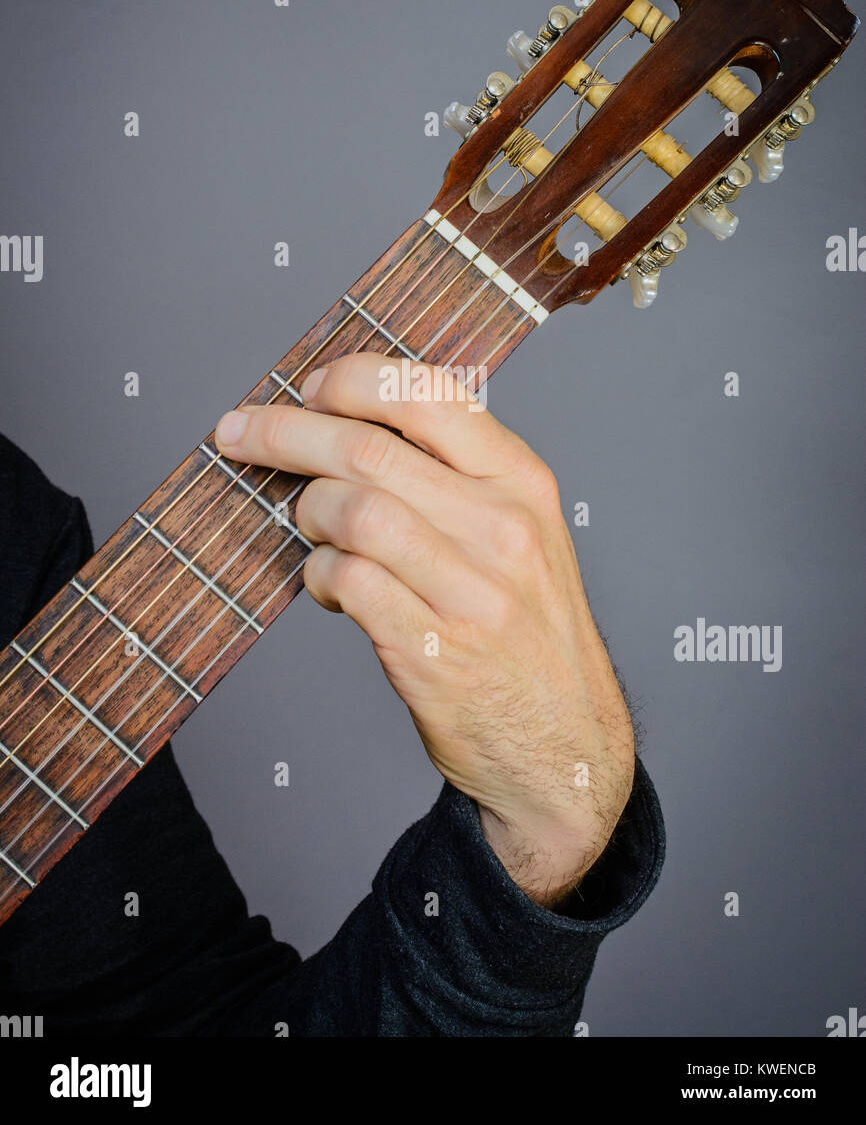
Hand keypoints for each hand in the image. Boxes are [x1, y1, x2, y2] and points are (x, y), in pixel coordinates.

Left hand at [215, 354, 634, 907]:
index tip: (309, 386)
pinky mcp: (431, 650)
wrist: (564, 745)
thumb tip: (352, 419)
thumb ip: (458, 473)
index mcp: (523, 481)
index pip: (428, 394)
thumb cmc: (527, 629)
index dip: (352, 379)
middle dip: (286, 431)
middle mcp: (502, 528)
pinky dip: (317, 576)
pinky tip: (326, 585)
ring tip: (309, 528)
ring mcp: (470, 591)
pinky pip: (344, 582)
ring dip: (307, 512)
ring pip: (351, 510)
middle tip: (238, 431)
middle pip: (368, 449)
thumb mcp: (525, 531)